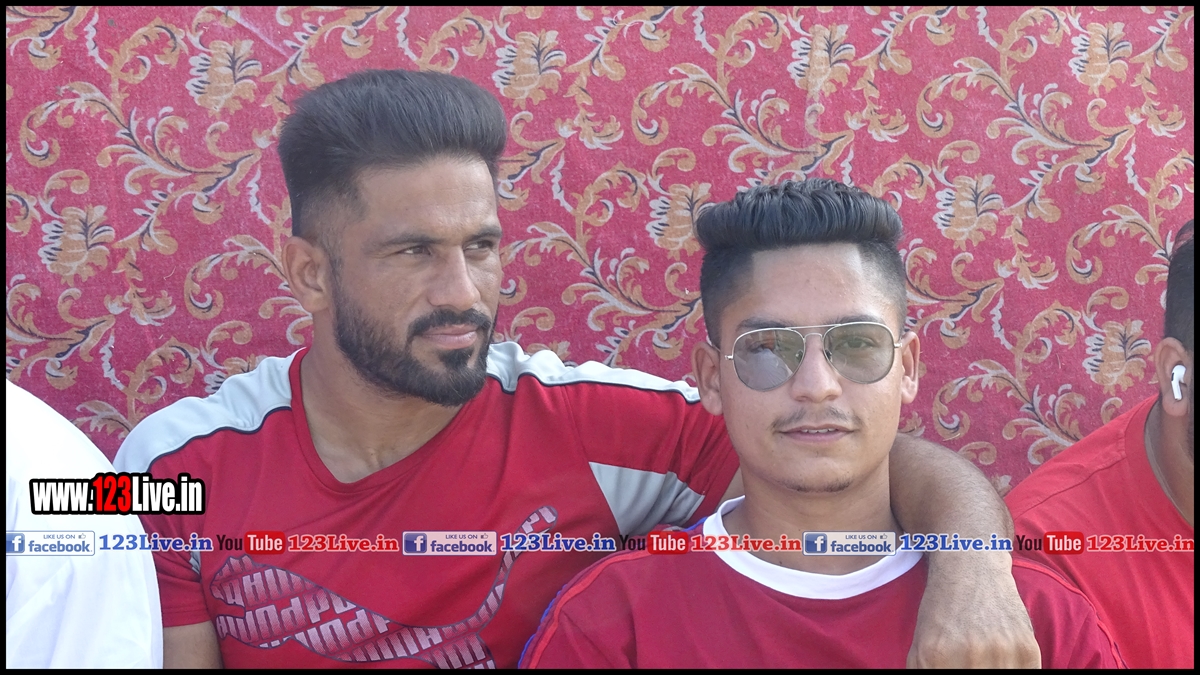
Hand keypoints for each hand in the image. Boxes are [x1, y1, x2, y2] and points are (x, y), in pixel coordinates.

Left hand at [908, 552, 1040, 667]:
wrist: (970, 568)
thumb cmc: (942, 613)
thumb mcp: (920, 650)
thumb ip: (925, 674)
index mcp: (936, 657)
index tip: (956, 674)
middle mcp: (969, 655)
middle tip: (973, 666)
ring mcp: (1002, 651)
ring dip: (997, 673)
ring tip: (986, 663)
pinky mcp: (1027, 648)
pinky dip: (1015, 672)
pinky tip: (1004, 664)